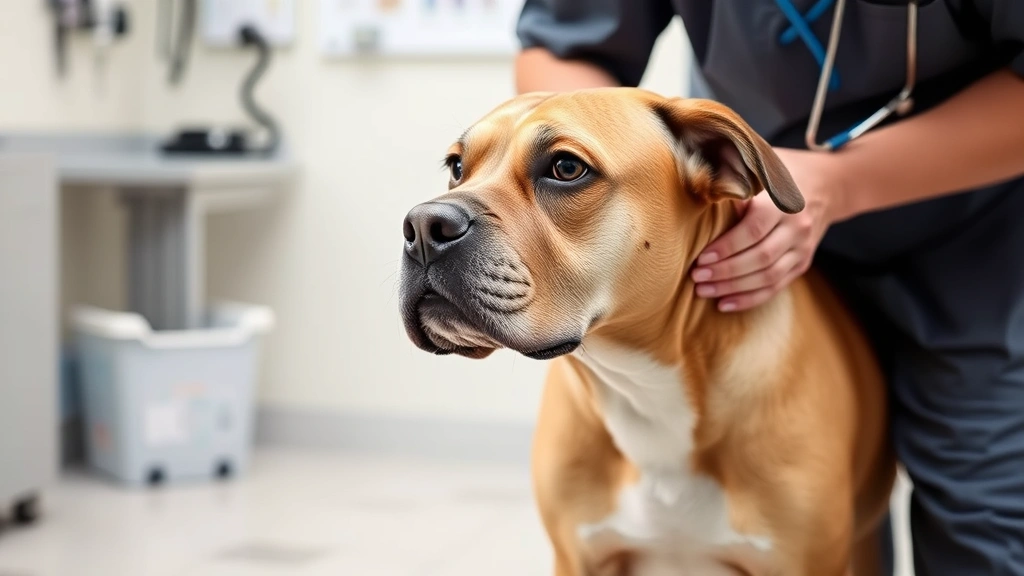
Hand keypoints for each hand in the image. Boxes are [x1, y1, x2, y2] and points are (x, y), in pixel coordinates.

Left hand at [691, 148, 846, 311]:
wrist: (830, 184)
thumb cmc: (783, 171)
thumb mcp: (763, 162)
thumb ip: (735, 173)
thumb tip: (699, 182)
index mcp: (784, 202)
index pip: (755, 230)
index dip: (728, 246)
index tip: (701, 257)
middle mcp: (797, 227)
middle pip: (761, 257)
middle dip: (726, 271)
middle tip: (697, 277)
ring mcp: (802, 249)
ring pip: (768, 277)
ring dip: (734, 288)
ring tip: (704, 291)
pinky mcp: (802, 264)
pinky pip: (776, 287)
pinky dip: (749, 299)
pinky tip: (724, 304)